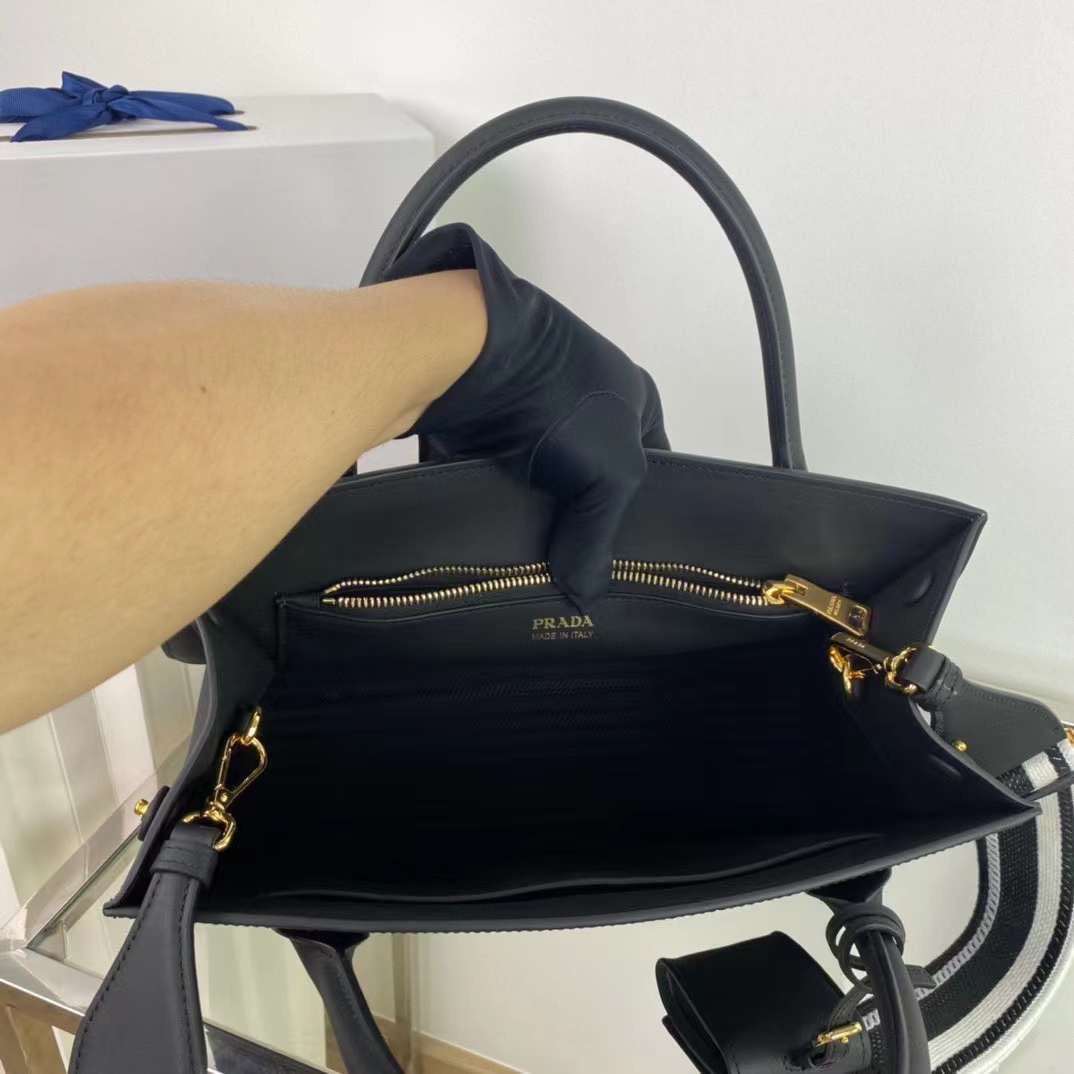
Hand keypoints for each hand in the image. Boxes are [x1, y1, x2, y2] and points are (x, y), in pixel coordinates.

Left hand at [385, 224, 667, 607]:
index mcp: (632, 397)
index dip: (646, 512)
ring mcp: (528, 412)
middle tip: (579, 572)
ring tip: (535, 568)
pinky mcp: (481, 427)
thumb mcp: (611, 475)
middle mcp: (583, 401)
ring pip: (538, 485)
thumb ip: (600, 537)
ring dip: (532, 518)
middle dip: (581, 521)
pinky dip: (492, 507)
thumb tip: (584, 594)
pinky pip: (492, 480)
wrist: (466, 358)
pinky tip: (493, 545)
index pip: (652, 465)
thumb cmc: (565, 403)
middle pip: (589, 479)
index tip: (631, 561)